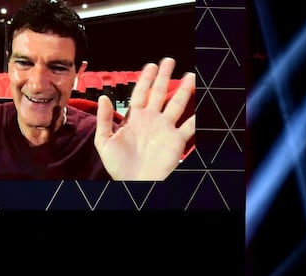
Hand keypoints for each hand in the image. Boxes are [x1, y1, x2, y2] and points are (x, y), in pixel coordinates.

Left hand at [94, 57, 194, 180]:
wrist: (133, 184)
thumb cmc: (118, 167)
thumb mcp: (103, 141)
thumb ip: (104, 119)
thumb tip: (103, 97)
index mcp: (135, 119)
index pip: (140, 93)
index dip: (146, 79)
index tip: (151, 65)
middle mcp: (152, 121)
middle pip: (160, 94)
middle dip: (165, 77)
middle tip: (169, 61)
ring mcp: (165, 129)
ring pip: (177, 105)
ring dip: (184, 90)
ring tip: (191, 76)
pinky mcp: (176, 141)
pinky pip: (189, 126)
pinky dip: (197, 117)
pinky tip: (202, 105)